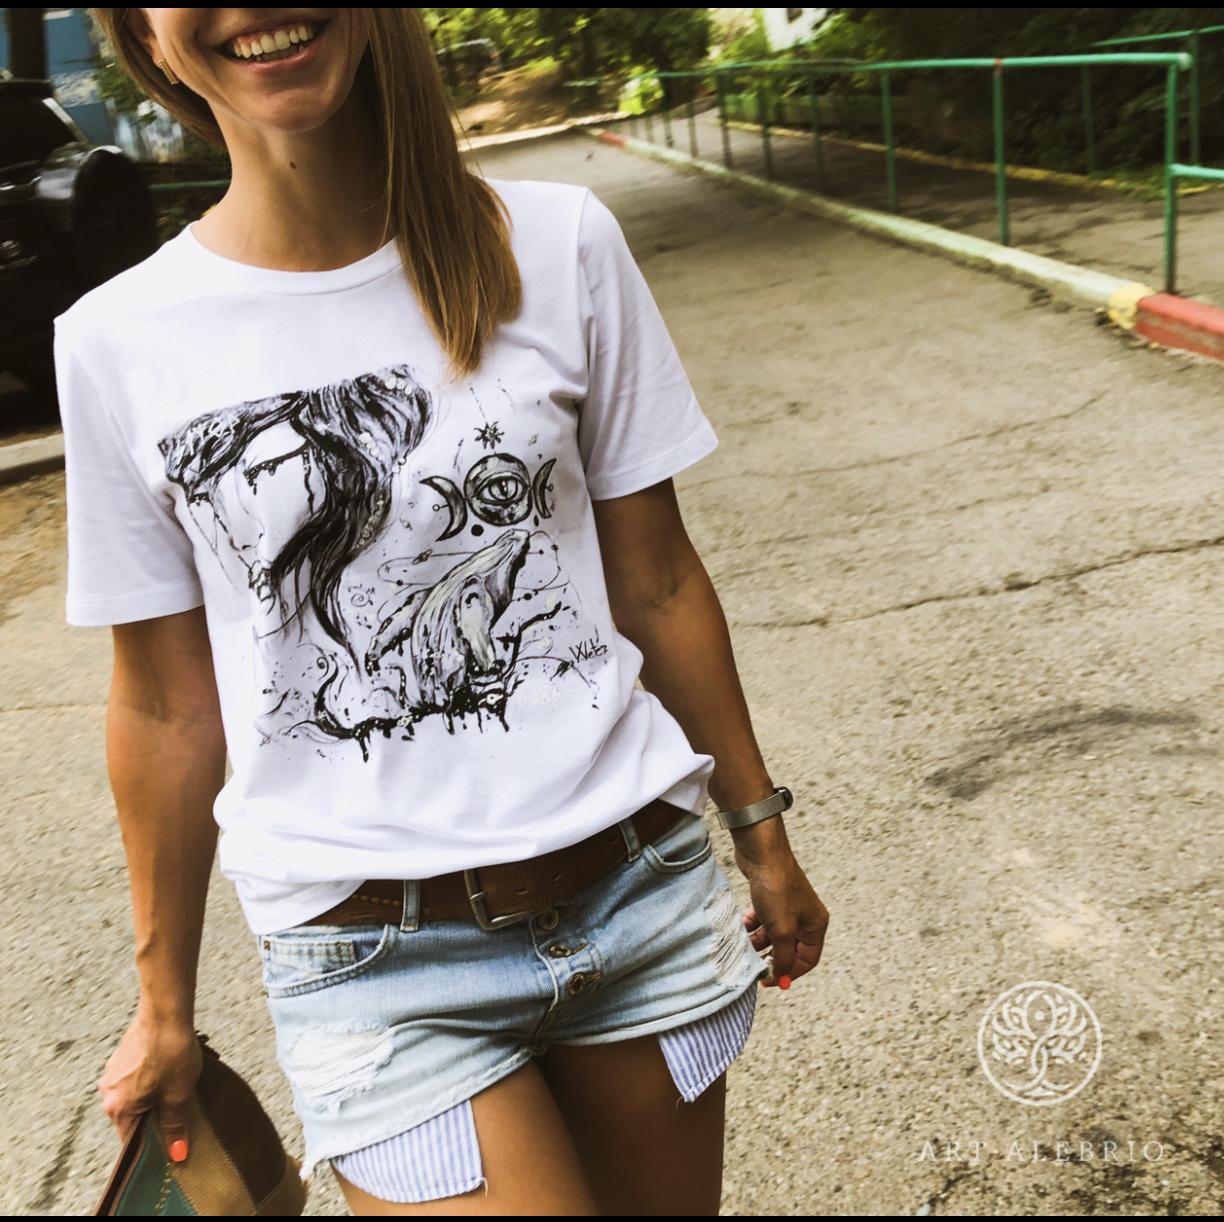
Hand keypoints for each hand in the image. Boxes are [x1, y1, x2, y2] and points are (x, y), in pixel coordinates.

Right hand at [98, 1008, 201, 1161]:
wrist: (165, 1012)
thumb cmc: (171, 1052)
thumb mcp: (178, 1094)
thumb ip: (174, 1125)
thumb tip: (176, 1154)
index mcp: (117, 1107)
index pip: (131, 1141)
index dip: (153, 1145)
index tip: (170, 1145)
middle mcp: (108, 1092)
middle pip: (132, 1118)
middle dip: (154, 1117)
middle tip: (179, 1111)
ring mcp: (112, 1073)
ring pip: (134, 1096)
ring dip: (153, 1096)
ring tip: (176, 1086)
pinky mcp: (122, 1057)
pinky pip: (135, 1079)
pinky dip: (150, 1079)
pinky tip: (168, 1069)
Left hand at [734, 847, 828, 989]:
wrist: (762, 854)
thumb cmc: (777, 890)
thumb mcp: (782, 931)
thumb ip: (784, 957)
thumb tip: (781, 977)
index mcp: (815, 925)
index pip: (808, 960)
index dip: (789, 973)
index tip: (770, 980)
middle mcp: (805, 916)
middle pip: (790, 948)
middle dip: (772, 957)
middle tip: (755, 966)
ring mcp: (788, 906)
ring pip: (774, 935)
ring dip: (759, 943)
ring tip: (744, 946)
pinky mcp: (772, 898)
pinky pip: (763, 921)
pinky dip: (753, 926)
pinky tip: (742, 927)